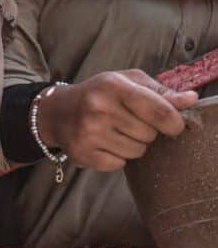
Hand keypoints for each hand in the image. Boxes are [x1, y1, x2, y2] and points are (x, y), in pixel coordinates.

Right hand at [37, 69, 197, 171]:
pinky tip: (105, 144)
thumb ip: (160, 92)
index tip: (173, 125)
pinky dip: (117, 157)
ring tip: (116, 133)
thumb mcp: (127, 82)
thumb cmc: (99, 94)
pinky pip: (119, 164)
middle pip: (150, 134)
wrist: (56, 112)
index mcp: (113, 86)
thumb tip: (190, 100)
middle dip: (147, 131)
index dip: (174, 122)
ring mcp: (89, 133)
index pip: (159, 111)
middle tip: (129, 123)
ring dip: (133, 145)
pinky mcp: (83, 153)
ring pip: (137, 152)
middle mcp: (99, 109)